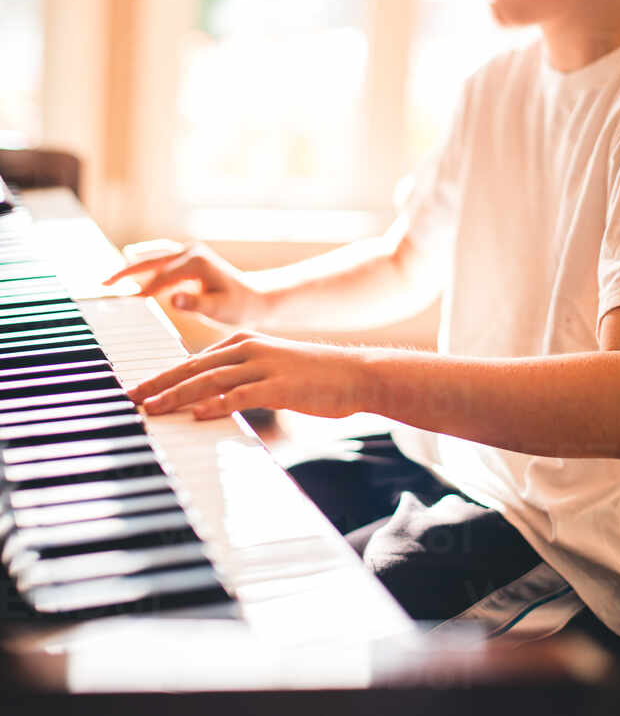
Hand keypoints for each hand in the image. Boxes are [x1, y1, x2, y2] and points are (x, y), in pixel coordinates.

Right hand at [102, 242, 265, 325]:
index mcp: (196, 262)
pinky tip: (128, 275)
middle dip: (125, 272)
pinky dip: (142, 266)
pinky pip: (158, 259)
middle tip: (103, 284)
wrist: (253, 296)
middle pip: (150, 260)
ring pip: (151, 257)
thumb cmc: (238, 305)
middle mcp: (190, 252)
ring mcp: (187, 253)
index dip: (143, 289)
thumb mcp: (220, 308)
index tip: (124, 301)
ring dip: (130, 267)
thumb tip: (172, 298)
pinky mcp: (186, 258)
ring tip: (108, 280)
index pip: (162, 277)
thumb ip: (196, 304)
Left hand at [126, 332, 367, 419]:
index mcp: (242, 343)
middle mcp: (248, 348)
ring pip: (210, 379)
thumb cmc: (312, 377)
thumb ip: (238, 381)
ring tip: (152, 409)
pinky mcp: (279, 385)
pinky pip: (242, 394)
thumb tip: (207, 400)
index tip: (138, 392)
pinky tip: (198, 414)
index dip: (162, 377)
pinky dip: (218, 403)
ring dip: (178, 395)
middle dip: (158, 383)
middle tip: (130, 399)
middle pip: (192, 367)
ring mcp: (263, 365)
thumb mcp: (269, 371)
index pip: (192, 361)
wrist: (353, 374)